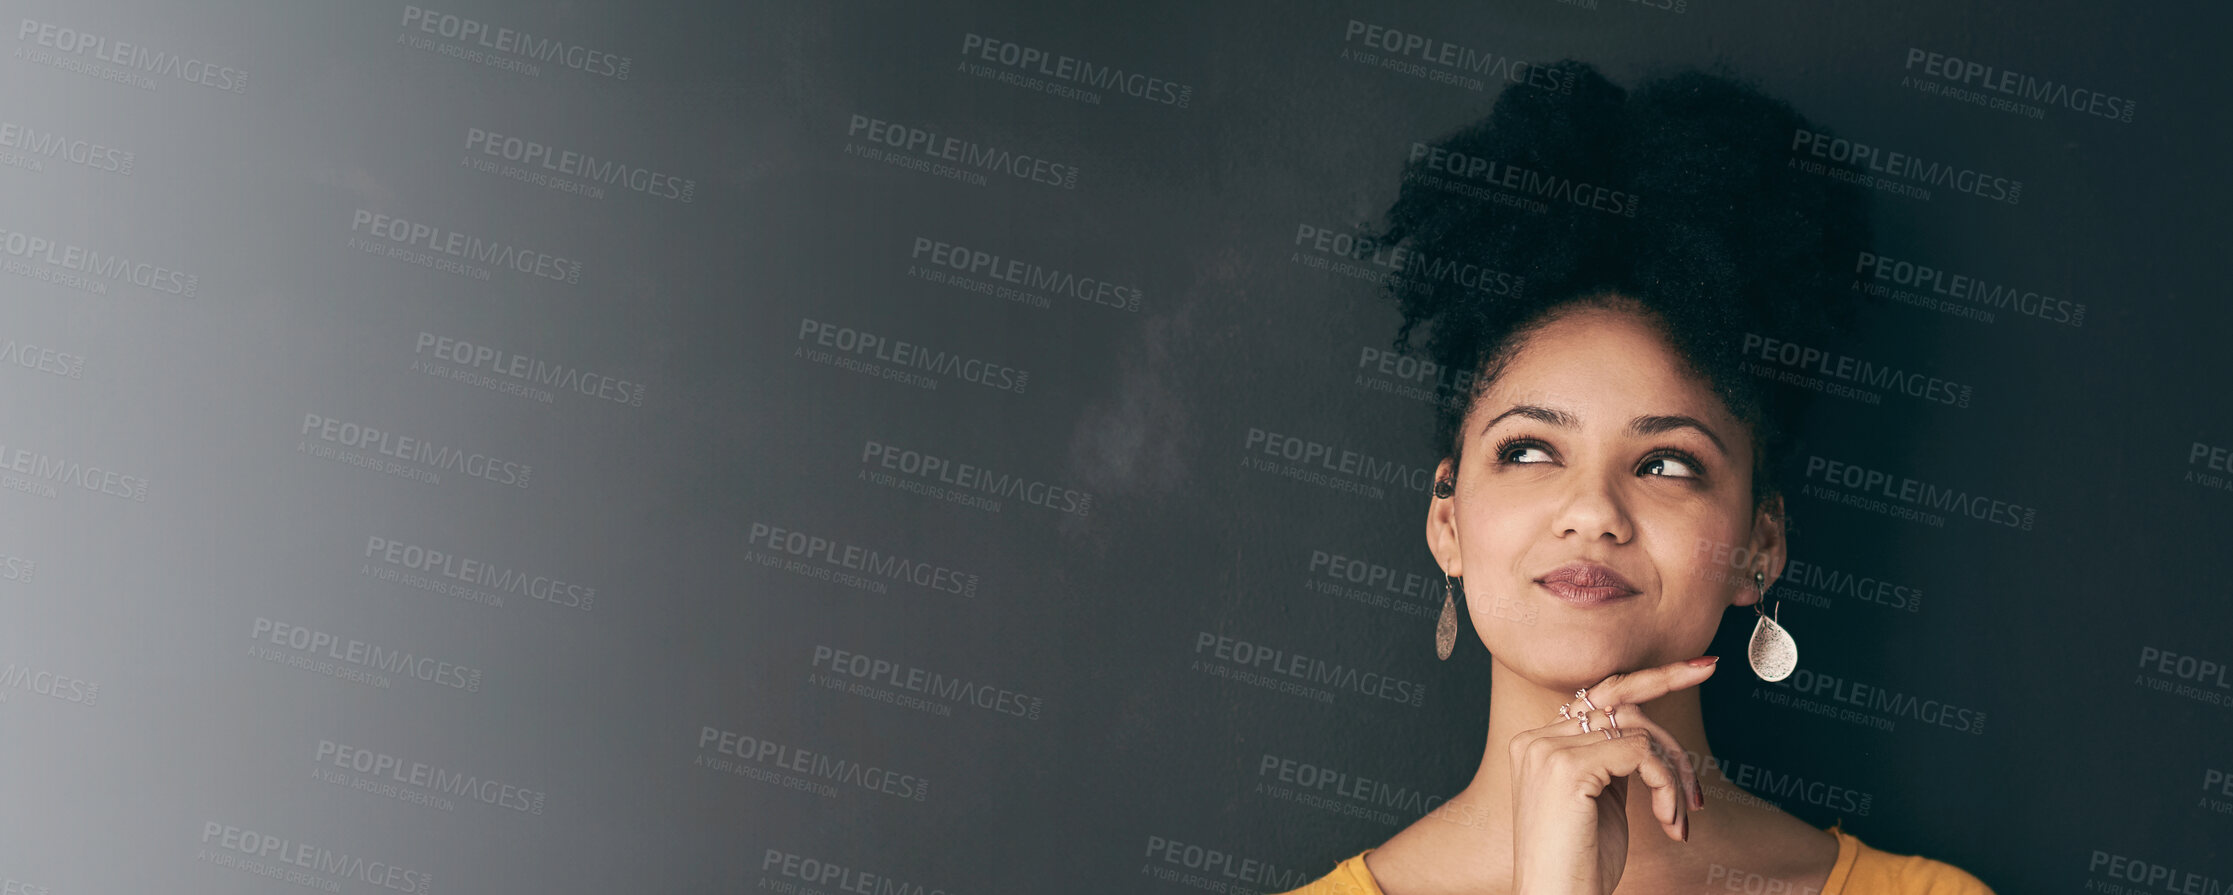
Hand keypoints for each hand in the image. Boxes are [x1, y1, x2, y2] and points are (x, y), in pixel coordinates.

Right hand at [1508, 656, 1717, 894]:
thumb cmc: (1580, 864)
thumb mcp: (1599, 800)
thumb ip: (1611, 759)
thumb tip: (1644, 731)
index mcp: (1537, 743)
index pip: (1603, 696)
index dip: (1656, 678)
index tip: (1703, 667)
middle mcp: (1536, 739)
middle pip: (1624, 706)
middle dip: (1673, 744)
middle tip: (1697, 793)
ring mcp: (1548, 750)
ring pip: (1637, 730)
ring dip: (1673, 775)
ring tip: (1678, 818)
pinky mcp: (1568, 768)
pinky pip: (1641, 752)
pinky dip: (1666, 785)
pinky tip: (1669, 821)